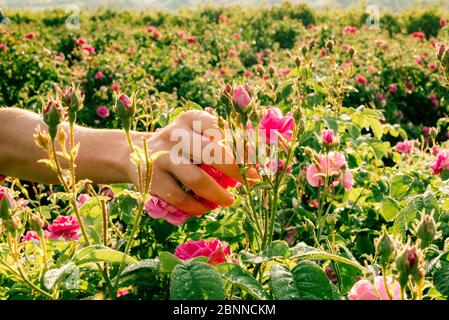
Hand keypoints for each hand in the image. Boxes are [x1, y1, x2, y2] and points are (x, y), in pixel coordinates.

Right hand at [129, 110, 257, 216]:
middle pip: (212, 152)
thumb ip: (217, 142)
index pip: (220, 128)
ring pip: (197, 179)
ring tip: (229, 201)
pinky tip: (205, 208)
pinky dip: (197, 207)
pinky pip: (180, 198)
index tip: (256, 161)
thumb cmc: (177, 146)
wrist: (133, 153)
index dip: (241, 145)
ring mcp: (162, 157)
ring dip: (218, 194)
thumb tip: (253, 163)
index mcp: (190, 119)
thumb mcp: (193, 134)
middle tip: (251, 182)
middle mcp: (175, 134)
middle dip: (236, 170)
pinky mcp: (153, 179)